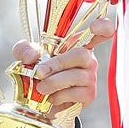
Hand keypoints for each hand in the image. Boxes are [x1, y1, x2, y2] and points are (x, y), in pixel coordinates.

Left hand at [13, 13, 116, 127]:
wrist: (38, 101)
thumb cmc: (38, 73)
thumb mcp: (26, 57)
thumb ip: (25, 50)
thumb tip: (31, 56)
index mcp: (77, 43)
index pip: (101, 30)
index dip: (103, 26)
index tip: (94, 26)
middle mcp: (88, 58)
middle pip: (81, 54)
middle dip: (58, 63)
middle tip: (40, 72)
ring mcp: (91, 77)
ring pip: (78, 76)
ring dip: (55, 82)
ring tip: (41, 88)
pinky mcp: (89, 95)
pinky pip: (77, 93)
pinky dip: (60, 96)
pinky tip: (52, 98)